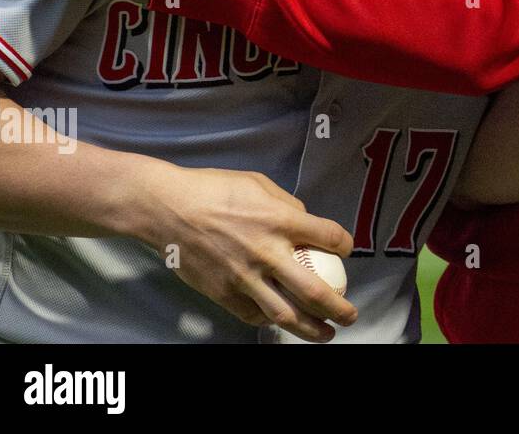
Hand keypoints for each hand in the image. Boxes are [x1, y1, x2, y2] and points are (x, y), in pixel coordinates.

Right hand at [132, 163, 356, 342]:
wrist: (167, 209)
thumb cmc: (214, 189)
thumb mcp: (259, 184)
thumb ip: (286, 205)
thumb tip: (303, 221)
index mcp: (281, 221)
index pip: (329, 237)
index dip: (344, 245)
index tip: (345, 250)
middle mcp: (268, 253)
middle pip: (314, 291)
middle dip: (338, 307)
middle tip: (350, 314)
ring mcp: (245, 278)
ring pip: (286, 314)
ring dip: (311, 329)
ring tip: (326, 334)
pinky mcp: (223, 293)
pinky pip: (253, 315)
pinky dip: (271, 320)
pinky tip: (282, 320)